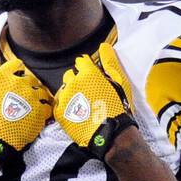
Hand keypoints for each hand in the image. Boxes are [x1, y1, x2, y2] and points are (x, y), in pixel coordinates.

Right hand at [0, 49, 53, 163]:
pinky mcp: (40, 111)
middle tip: (19, 98)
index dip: (15, 72)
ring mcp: (32, 97)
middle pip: (30, 78)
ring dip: (35, 97)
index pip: (17, 64)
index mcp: (3, 76)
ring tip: (27, 108)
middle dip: (26, 86)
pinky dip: (42, 110)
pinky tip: (34, 115)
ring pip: (40, 90)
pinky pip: (47, 106)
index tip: (13, 82)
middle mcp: (19, 83)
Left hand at [54, 41, 134, 159]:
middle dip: (78, 80)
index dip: (86, 67)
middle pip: (70, 75)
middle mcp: (72, 83)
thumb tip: (104, 46)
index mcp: (87, 74)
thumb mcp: (120, 83)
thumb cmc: (118, 107)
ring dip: (72, 93)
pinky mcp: (59, 112)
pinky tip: (78, 112)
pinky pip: (59, 104)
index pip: (81, 61)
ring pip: (64, 89)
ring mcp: (64, 98)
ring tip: (84, 104)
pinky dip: (66, 106)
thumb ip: (110, 62)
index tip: (92, 76)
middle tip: (90, 92)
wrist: (111, 134)